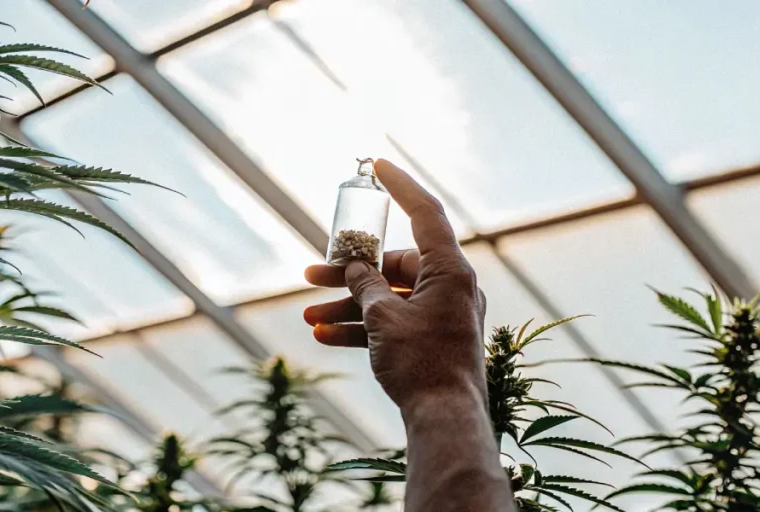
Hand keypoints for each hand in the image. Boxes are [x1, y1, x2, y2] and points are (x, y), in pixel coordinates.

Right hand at [303, 159, 487, 411]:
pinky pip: (394, 322)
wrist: (444, 419)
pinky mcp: (433, 338)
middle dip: (349, 273)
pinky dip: (364, 327)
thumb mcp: (382, 318)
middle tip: (311, 275)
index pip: (425, 214)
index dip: (401, 186)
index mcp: (449, 271)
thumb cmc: (421, 364)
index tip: (378, 165)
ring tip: (309, 315)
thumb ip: (366, 285)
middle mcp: (450, 287)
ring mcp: (442, 314)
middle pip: (394, 265)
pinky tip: (325, 336)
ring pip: (389, 297)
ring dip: (349, 305)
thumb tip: (356, 268)